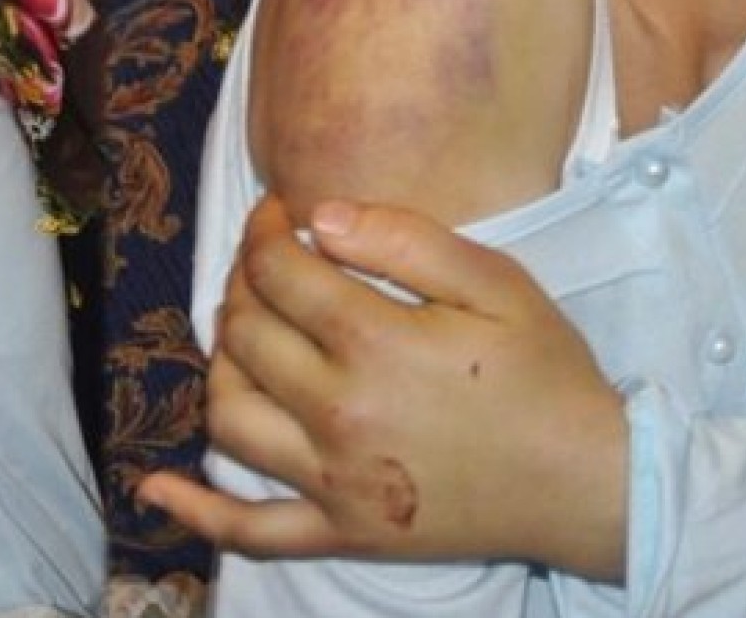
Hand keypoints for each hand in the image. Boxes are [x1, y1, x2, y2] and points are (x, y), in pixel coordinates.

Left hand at [139, 197, 627, 579]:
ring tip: (243, 338)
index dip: (264, 232)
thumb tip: (320, 218)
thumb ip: (406, 240)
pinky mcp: (340, 532)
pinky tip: (155, 489)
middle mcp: (339, 415)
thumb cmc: (547, 376)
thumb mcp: (498, 283)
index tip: (275, 214)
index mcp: (376, 345)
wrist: (590, 484)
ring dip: (218, 367)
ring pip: (229, 417)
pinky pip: (251, 530)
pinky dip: (198, 514)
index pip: (280, 275)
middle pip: (245, 336)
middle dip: (242, 284)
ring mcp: (333, 482)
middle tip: (265, 266)